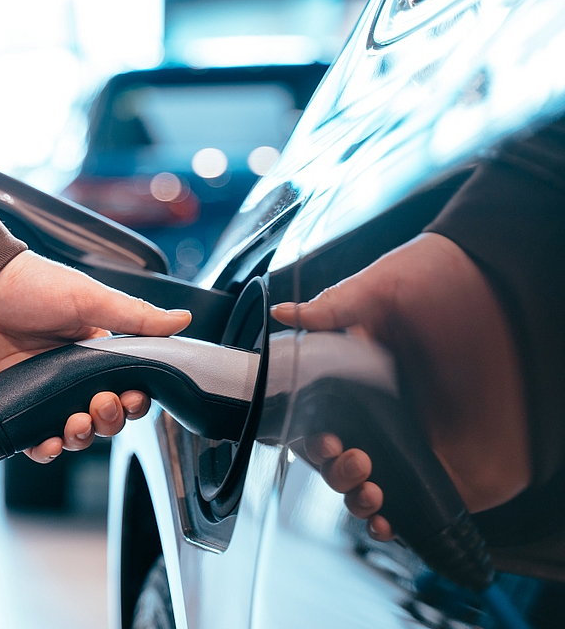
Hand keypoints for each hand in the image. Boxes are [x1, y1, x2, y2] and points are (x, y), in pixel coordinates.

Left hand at [0, 251, 191, 462]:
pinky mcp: (12, 408)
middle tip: (101, 404)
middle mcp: (69, 374)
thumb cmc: (27, 285)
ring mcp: (40, 393)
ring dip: (83, 436)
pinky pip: (35, 442)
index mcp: (94, 349)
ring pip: (74, 433)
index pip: (127, 386)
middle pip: (104, 416)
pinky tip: (51, 443)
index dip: (135, 399)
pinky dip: (47, 449)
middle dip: (110, 419)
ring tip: (76, 421)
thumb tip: (181, 321)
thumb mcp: (88, 296)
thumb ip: (135, 316)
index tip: (134, 395)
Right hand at [272, 233, 528, 540]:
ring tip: (370, 488)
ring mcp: (415, 443)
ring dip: (356, 498)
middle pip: (334, 457)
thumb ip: (336, 304)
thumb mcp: (388, 285)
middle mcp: (383, 411)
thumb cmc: (451, 282)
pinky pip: (411, 508)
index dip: (307, 434)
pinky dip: (390, 524)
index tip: (317, 436)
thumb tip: (285, 316)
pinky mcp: (447, 471)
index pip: (315, 416)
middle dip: (332, 469)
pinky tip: (385, 522)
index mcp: (359, 374)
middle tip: (349, 455)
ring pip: (365, 486)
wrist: (521, 301)